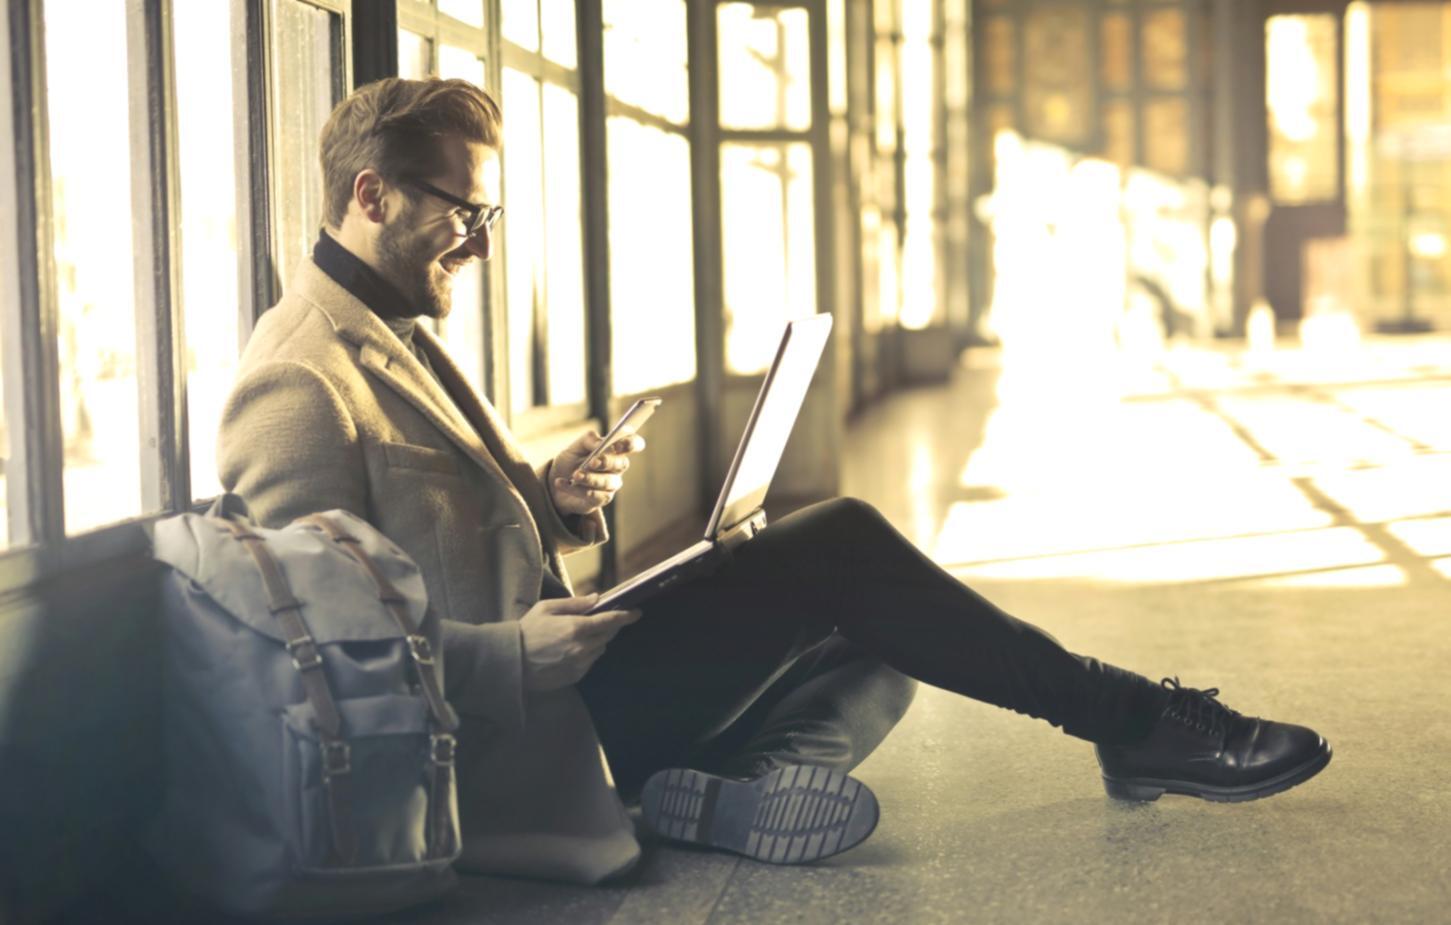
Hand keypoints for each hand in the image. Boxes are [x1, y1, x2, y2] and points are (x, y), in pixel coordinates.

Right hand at [518, 594, 641, 690]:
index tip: (637, 613)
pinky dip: (588, 654)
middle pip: (608, 635)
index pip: (610, 621)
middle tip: (605, 620)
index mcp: (576, 628)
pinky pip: (590, 663)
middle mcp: (582, 647)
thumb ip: (575, 603)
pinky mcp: (574, 676)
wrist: (510, 662)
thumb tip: (597, 598)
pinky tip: (574, 649)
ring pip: (600, 650)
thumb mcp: (546, 608)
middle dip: (610, 626)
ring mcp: (579, 664)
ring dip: (598, 640)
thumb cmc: (526, 630)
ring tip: (583, 635)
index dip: (626, 616)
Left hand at [549, 430, 646, 516]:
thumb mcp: (576, 446)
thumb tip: (601, 442)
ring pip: (608, 482)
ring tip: (574, 475)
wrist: (555, 481)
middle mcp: (616, 468)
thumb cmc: (571, 461)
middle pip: (622, 464)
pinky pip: (595, 496)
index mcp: (615, 450)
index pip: (634, 444)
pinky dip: (577, 489)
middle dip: (607, 462)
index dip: (631, 443)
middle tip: (591, 462)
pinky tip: (563, 483)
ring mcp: (610, 485)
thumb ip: (589, 439)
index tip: (618, 445)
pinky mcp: (601, 499)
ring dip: (590, 478)